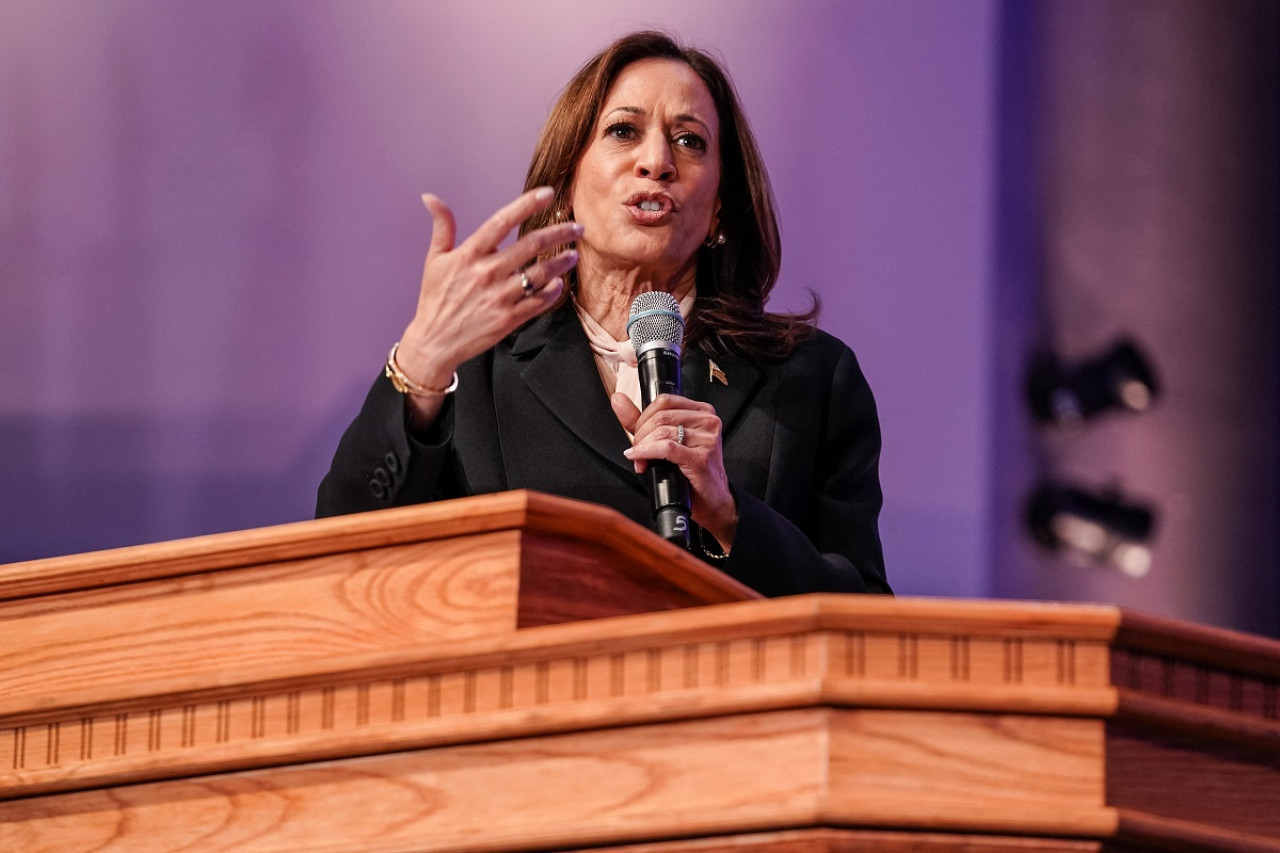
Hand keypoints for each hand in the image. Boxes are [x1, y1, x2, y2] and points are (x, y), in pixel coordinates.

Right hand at [396, 188, 581, 422]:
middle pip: (532, 245)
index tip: (548, 194)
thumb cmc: (435, 299)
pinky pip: (538, 302)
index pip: (503, 221)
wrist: (434, 341)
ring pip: (540, 274)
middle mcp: (487, 273)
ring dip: (562, 262)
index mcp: (469, 254)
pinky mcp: (508, 319)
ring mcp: (499, 297)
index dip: (527, 205)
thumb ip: (442, 227)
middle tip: (577, 227)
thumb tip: (431, 197)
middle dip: (560, 233)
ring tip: (574, 255)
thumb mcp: (434, 260)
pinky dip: (552, 292)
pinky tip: (559, 283)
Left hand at [611, 392, 737, 550]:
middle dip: (641, 434)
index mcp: (702, 411)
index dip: (644, 417)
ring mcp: (707, 439)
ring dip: (643, 447)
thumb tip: (618, 400)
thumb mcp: (667, 440)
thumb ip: (641, 420)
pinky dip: (647, 453)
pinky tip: (639, 460)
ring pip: (662, 432)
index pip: (665, 401)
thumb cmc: (691, 471)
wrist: (712, 499)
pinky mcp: (701, 457)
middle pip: (661, 416)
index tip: (638, 434)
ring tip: (639, 460)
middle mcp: (708, 421)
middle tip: (636, 450)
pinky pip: (666, 448)